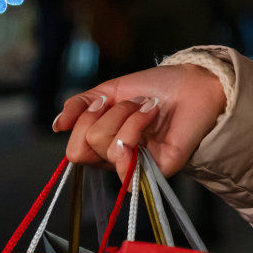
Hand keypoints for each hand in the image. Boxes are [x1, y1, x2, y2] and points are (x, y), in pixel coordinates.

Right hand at [54, 64, 227, 182]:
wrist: (195, 82)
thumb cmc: (158, 87)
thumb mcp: (110, 90)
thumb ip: (81, 105)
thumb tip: (57, 125)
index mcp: (105, 142)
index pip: (74, 149)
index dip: (82, 121)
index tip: (103, 101)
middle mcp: (118, 158)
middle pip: (81, 153)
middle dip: (102, 119)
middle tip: (129, 103)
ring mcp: (137, 166)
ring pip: (106, 150)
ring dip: (126, 117)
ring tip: (147, 106)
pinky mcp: (156, 171)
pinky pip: (128, 163)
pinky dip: (134, 129)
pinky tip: (151, 114)